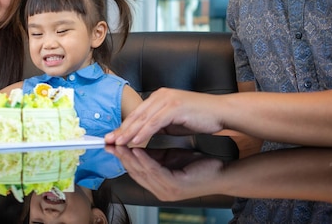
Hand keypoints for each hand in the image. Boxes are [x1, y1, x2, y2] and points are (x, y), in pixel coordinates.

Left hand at [105, 88, 223, 145]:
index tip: (112, 138)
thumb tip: (141, 135)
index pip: (136, 113)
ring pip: (143, 118)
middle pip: (136, 115)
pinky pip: (155, 122)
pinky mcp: (175, 106)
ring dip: (129, 133)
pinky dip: (144, 133)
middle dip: (121, 129)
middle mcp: (160, 95)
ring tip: (118, 144)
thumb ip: (157, 125)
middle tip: (108, 141)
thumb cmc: (199, 117)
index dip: (123, 126)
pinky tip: (135, 142)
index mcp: (158, 96)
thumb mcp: (173, 122)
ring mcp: (167, 99)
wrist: (221, 112)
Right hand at [106, 145, 223, 201]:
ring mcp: (166, 190)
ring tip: (120, 143)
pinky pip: (154, 171)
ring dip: (129, 157)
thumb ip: (154, 153)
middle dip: (120, 156)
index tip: (111, 142)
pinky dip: (144, 160)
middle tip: (110, 142)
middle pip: (133, 172)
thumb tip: (136, 142)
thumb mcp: (171, 157)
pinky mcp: (174, 187)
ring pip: (141, 172)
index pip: (134, 170)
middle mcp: (159, 190)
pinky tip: (137, 149)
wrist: (222, 172)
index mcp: (157, 184)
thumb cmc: (198, 163)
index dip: (121, 156)